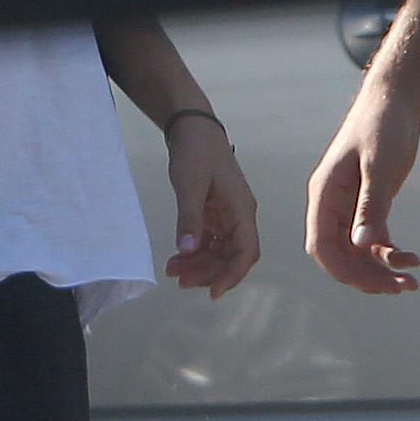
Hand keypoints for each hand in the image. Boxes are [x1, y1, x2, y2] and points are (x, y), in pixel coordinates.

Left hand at [165, 118, 258, 297]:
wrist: (193, 128)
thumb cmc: (196, 151)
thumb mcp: (189, 184)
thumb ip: (189, 218)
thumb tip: (187, 250)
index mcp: (241, 209)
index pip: (246, 251)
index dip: (232, 275)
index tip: (212, 292)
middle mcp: (239, 216)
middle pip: (232, 256)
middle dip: (208, 272)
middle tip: (180, 281)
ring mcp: (227, 216)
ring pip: (220, 251)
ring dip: (199, 265)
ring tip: (172, 271)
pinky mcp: (215, 213)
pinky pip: (210, 241)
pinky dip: (195, 252)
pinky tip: (177, 257)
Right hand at [305, 88, 419, 295]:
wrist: (394, 100)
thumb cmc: (382, 126)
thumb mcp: (379, 167)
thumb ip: (371, 206)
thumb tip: (362, 245)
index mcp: (325, 194)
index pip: (321, 245)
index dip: (341, 270)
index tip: (370, 284)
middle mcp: (332, 204)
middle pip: (341, 255)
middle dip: (368, 276)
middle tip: (400, 287)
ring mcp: (349, 206)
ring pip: (358, 252)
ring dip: (381, 269)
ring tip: (411, 280)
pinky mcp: (368, 204)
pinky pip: (372, 240)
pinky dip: (389, 253)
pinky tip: (410, 260)